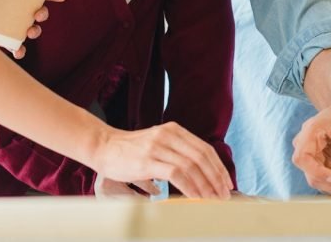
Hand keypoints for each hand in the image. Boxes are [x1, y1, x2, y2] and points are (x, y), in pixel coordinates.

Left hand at [0, 0, 66, 58]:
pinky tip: (19, 52)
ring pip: (29, 28)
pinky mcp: (0, 38)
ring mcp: (8, 24)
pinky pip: (15, 46)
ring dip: (34, 31)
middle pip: (36, 11)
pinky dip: (20, 50)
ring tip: (30, 33)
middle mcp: (13, 9)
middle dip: (42, 14)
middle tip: (38, 15)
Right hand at [90, 122, 232, 200]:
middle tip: (223, 196)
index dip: (218, 167)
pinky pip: (176, 174)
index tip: (226, 183)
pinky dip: (189, 187)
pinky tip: (195, 197)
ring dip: (205, 186)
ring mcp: (159, 146)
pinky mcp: (148, 160)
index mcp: (174, 130)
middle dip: (216, 179)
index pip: (204, 149)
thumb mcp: (158, 145)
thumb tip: (198, 177)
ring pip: (191, 166)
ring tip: (212, 200)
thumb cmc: (130, 151)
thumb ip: (176, 154)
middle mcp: (169, 135)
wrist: (104, 147)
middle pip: (202, 157)